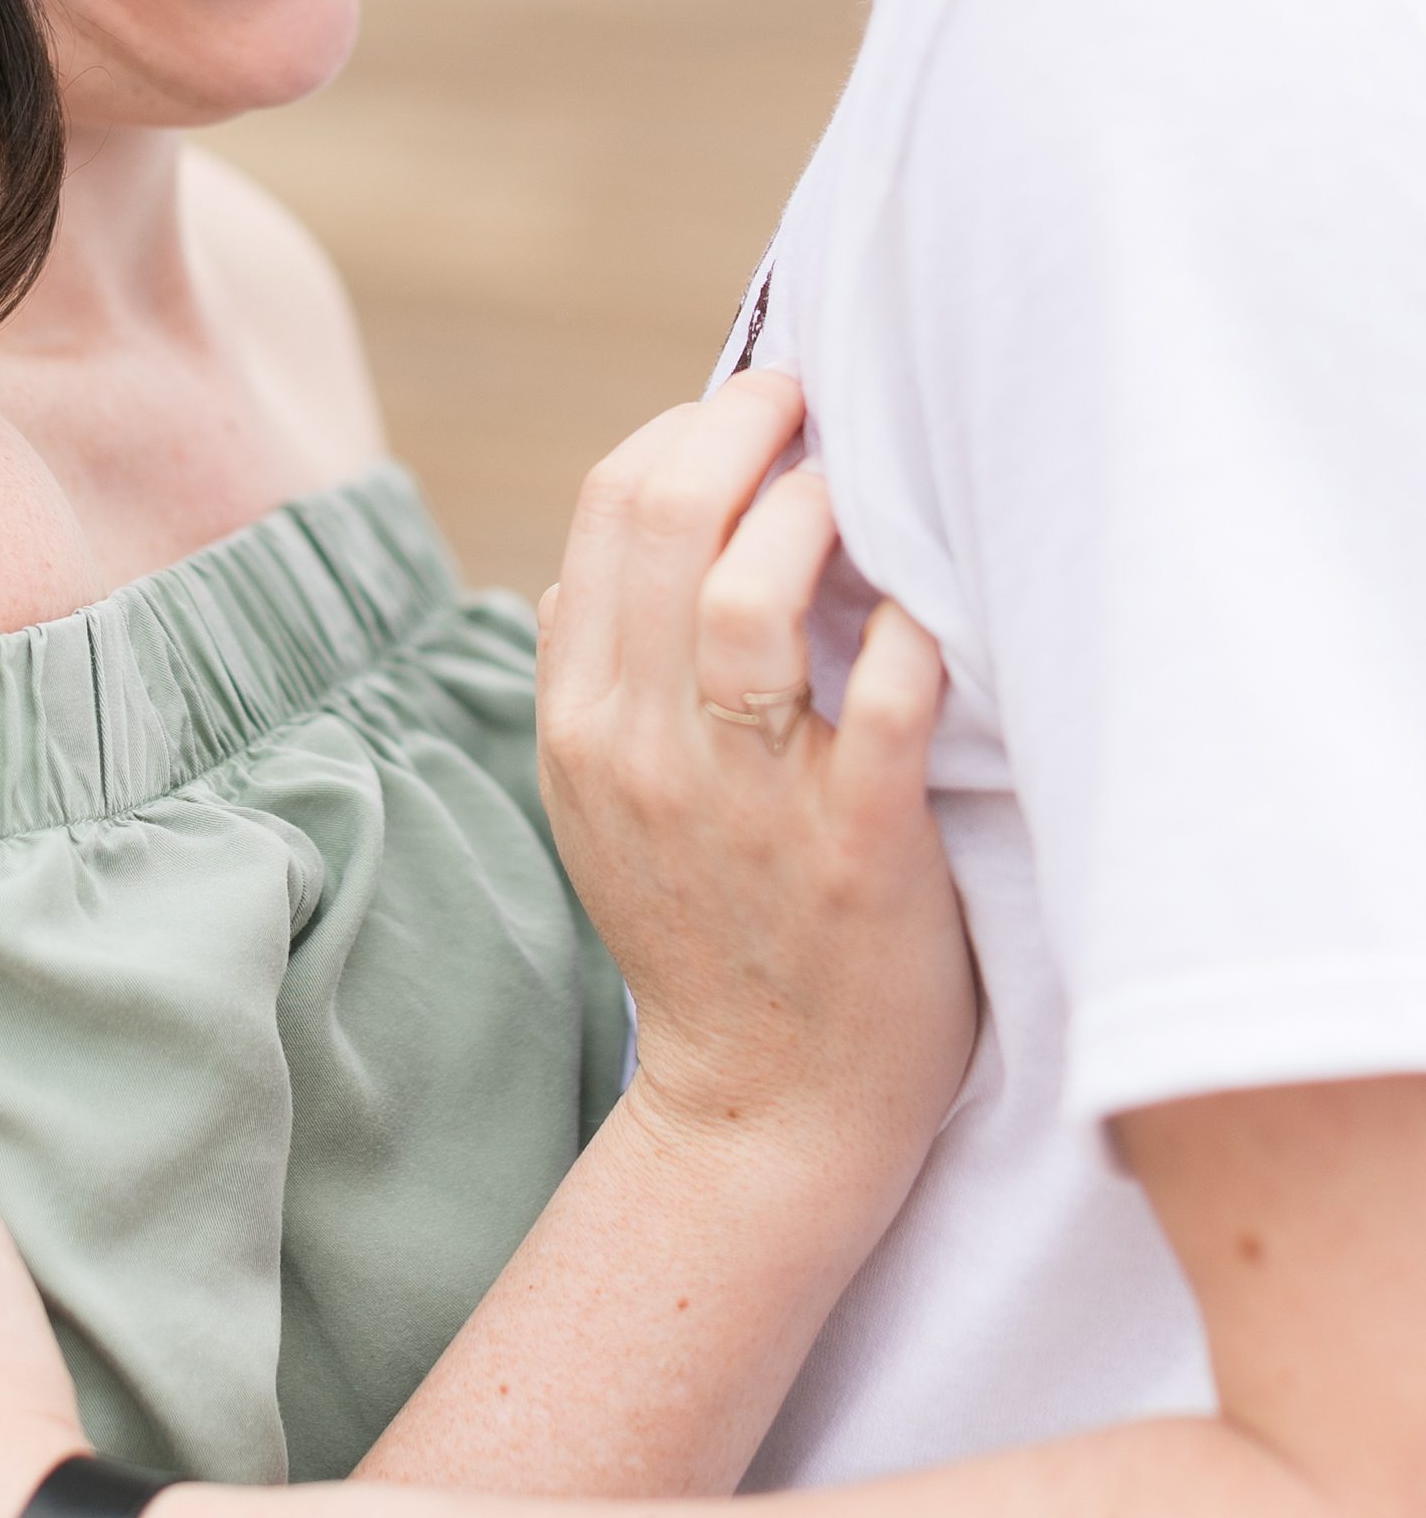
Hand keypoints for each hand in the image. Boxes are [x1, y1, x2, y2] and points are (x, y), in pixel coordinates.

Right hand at [539, 374, 975, 1234]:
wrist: (765, 1113)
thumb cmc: (704, 926)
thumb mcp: (600, 800)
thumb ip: (595, 673)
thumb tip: (597, 549)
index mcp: (584, 718)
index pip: (610, 508)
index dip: (689, 428)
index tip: (758, 409)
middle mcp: (646, 748)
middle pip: (668, 517)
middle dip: (751, 424)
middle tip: (816, 403)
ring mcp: (747, 800)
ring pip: (753, 592)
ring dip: (821, 512)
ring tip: (866, 500)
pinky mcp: (856, 850)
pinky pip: (885, 702)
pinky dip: (914, 633)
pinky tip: (933, 613)